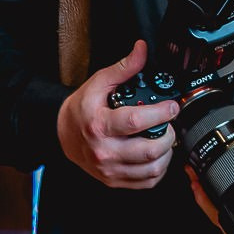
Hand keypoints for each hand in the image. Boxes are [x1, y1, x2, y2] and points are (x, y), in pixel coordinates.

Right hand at [57, 41, 179, 187]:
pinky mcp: (114, 181)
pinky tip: (156, 156)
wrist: (62, 134)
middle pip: (149, 150)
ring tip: (164, 138)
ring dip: (167, 153)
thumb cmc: (81, 110)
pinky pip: (146, 183)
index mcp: (99, 125)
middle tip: (169, 124)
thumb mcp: (98, 83)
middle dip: (169, 135)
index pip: (136, 122)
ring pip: (152, 169)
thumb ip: (123, 68)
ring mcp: (109, 169)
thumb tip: (141, 50)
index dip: (161, 113)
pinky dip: (158, 170)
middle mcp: (105, 151)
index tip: (171, 106)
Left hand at [186, 130, 233, 233]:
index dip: (206, 199)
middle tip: (192, 173)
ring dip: (204, 197)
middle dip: (201, 193)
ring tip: (195, 177)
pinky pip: (223, 217)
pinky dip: (214, 202)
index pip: (222, 218)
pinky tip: (206, 188)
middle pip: (214, 217)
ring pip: (216, 218)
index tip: (198, 181)